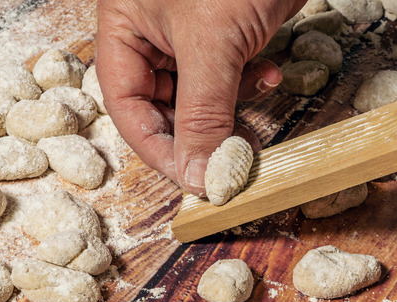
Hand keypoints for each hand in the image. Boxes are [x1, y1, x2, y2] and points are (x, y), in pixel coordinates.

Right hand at [95, 0, 304, 194]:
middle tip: (228, 159)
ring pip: (200, 95)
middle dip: (198, 133)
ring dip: (229, 112)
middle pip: (162, 105)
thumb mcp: (212, 42)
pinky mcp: (229, 32)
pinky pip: (230, 75)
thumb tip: (198, 174)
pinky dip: (250, 86)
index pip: (128, 106)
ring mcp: (192, 33)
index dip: (157, 146)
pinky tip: (270, 78)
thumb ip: (203, 112)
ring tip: (253, 118)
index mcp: (125, 28)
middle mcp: (153, 34)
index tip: (191, 178)